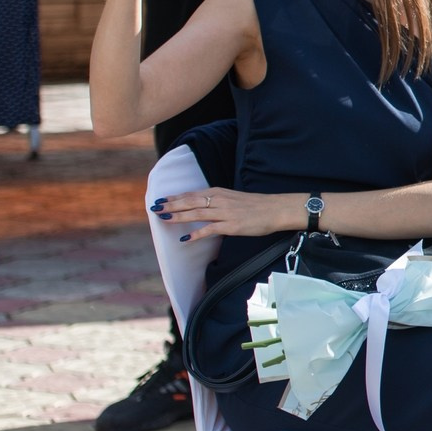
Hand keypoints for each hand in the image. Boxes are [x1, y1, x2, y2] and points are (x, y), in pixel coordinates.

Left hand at [151, 186, 294, 242]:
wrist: (276, 209)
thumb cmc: (257, 205)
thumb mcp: (234, 199)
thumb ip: (218, 201)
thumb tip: (202, 207)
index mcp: (219, 192)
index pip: (192, 194)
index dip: (175, 197)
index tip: (161, 200)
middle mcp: (220, 200)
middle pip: (190, 201)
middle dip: (171, 205)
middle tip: (155, 208)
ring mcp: (225, 213)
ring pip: (196, 213)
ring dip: (178, 216)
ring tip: (163, 219)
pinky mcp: (231, 225)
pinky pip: (209, 229)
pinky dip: (196, 233)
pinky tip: (185, 238)